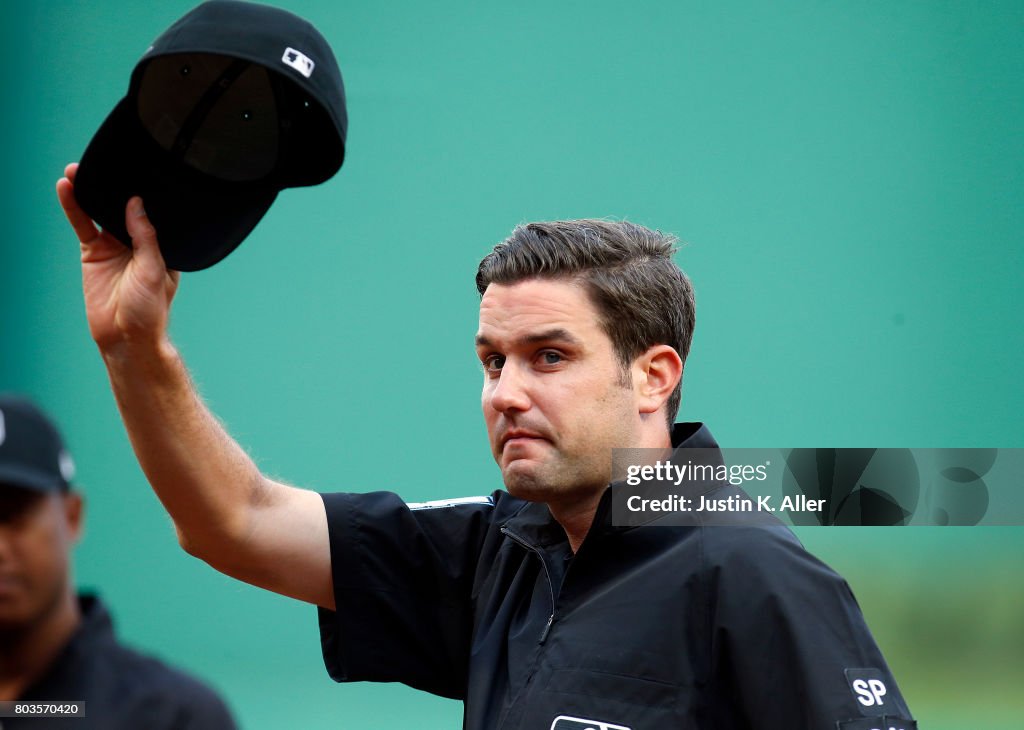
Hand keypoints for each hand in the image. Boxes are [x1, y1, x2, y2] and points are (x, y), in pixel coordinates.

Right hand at [56, 163, 179, 352]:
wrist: (125, 338)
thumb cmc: (150, 310)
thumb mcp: (155, 271)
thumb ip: (146, 237)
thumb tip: (136, 204)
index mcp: (162, 244)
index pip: (152, 212)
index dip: (144, 192)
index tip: (136, 168)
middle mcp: (138, 241)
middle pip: (124, 207)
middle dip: (115, 186)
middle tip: (106, 161)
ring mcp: (115, 246)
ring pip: (101, 212)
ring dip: (91, 191)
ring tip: (79, 169)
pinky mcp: (94, 253)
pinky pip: (83, 225)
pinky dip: (74, 207)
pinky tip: (67, 189)